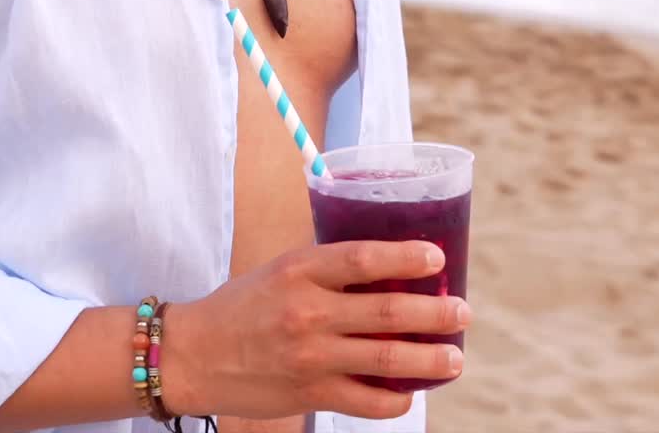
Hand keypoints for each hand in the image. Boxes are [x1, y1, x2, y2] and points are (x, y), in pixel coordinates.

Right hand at [162, 240, 471, 421]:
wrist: (194, 354)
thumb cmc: (243, 305)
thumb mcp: (281, 269)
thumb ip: (327, 269)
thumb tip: (385, 265)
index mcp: (301, 270)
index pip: (364, 258)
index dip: (406, 257)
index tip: (437, 257)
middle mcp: (308, 312)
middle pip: (388, 312)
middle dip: (435, 313)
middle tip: (463, 312)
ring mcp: (311, 357)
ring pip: (387, 360)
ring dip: (430, 359)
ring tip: (455, 357)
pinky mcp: (309, 394)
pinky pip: (367, 401)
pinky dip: (396, 399)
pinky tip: (412, 393)